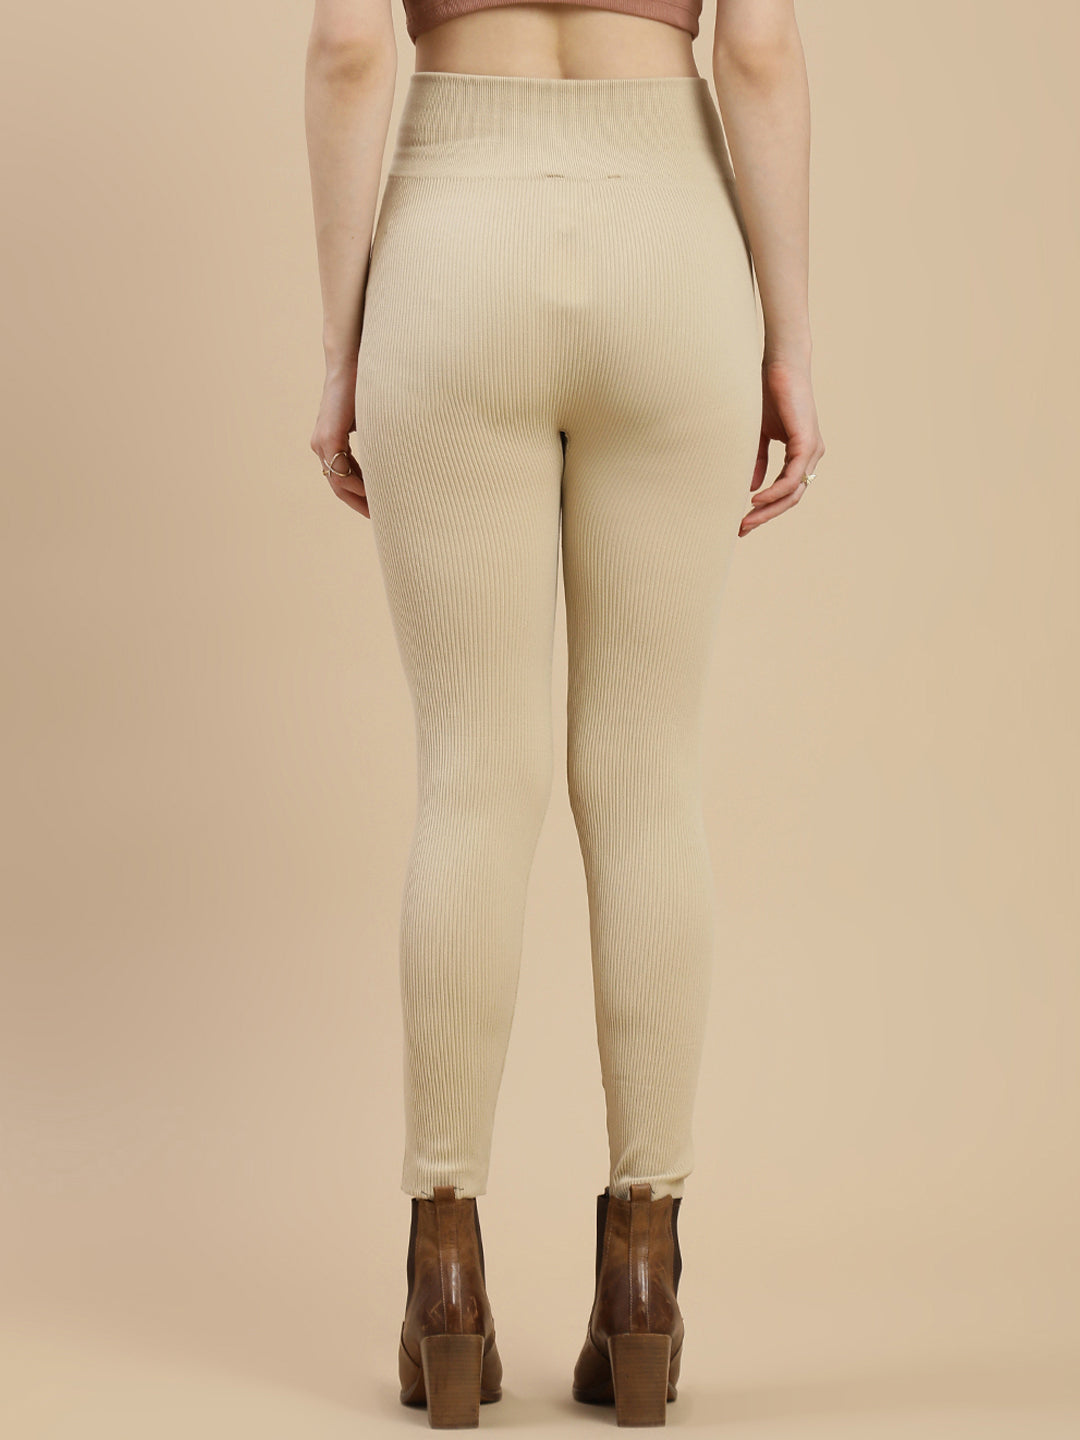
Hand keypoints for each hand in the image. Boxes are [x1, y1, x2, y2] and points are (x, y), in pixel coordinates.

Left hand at [311, 363, 368, 517]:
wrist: (352, 361)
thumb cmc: (365, 384)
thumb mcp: (371, 419)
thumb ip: (376, 437)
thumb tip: (395, 452)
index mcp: (332, 441)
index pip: (344, 477)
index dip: (360, 494)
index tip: (378, 507)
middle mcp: (322, 445)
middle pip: (338, 486)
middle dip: (359, 504)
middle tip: (378, 519)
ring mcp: (322, 442)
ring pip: (338, 482)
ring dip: (359, 498)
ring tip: (379, 510)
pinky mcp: (328, 438)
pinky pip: (340, 472)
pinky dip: (356, 485)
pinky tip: (372, 493)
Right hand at [740, 356, 824, 535]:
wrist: (778, 364)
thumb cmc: (766, 393)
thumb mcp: (758, 434)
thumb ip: (757, 460)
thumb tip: (752, 487)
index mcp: (800, 453)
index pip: (785, 491)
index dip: (765, 509)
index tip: (742, 522)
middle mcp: (810, 455)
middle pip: (790, 498)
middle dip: (765, 516)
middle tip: (742, 529)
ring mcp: (811, 450)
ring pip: (793, 493)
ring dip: (768, 510)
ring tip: (746, 519)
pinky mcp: (807, 443)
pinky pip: (792, 478)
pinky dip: (775, 491)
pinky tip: (756, 499)